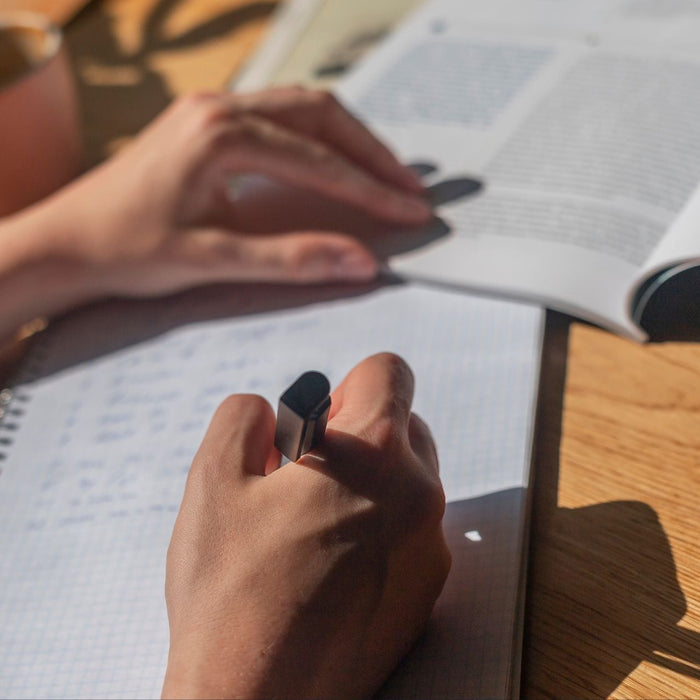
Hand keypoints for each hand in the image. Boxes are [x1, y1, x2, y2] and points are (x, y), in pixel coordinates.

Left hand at [0, 88, 429, 338]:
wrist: (68, 240)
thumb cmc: (127, 250)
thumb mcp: (213, 261)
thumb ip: (292, 259)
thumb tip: (361, 262)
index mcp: (220, 135)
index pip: (318, 161)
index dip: (370, 190)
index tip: (410, 212)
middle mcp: (219, 107)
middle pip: (320, 114)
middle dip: (372, 154)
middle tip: (411, 191)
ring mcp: (212, 108)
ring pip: (303, 108)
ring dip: (350, 141)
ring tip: (387, 176)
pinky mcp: (208, 122)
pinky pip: (280, 115)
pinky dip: (319, 138)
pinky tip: (336, 161)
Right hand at [161, 353, 450, 698]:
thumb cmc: (232, 594)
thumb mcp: (213, 480)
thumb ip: (242, 417)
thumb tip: (269, 410)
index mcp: (375, 453)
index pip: (388, 372)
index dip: (348, 385)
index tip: (319, 419)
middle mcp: (419, 494)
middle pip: (403, 425)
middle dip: (357, 433)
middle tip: (305, 473)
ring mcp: (430, 546)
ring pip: (409, 479)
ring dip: (369, 481)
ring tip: (311, 522)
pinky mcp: (428, 591)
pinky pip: (411, 531)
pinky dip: (379, 528)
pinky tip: (329, 564)